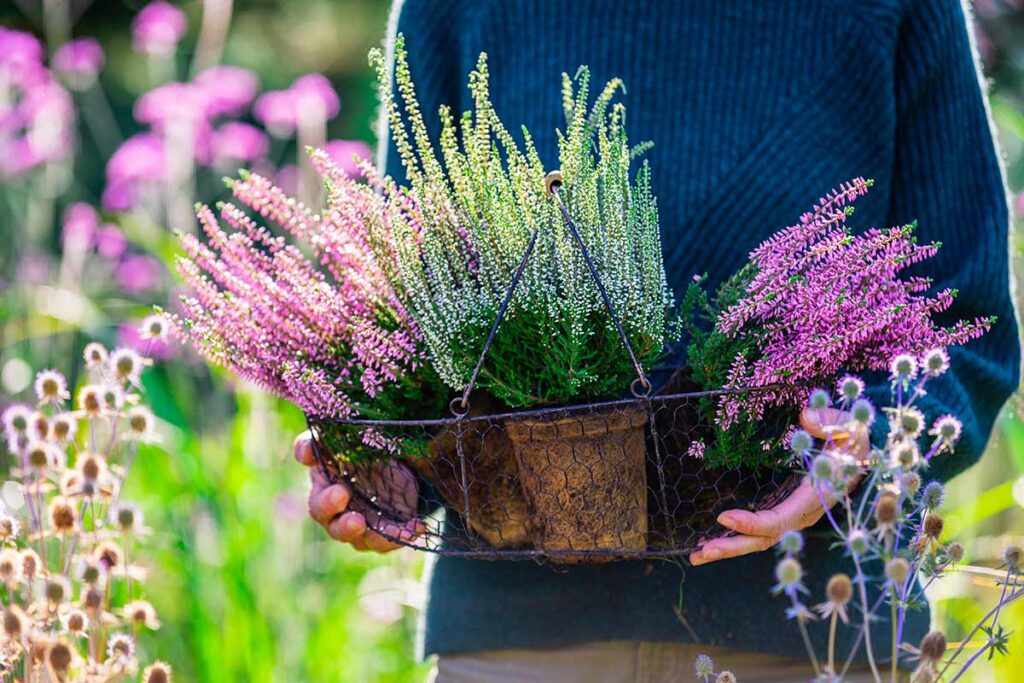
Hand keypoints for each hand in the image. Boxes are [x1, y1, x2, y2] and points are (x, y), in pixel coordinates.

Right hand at [294, 432, 424, 552]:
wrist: (409, 477)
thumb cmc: (380, 454)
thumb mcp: (374, 436)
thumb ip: (362, 427)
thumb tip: (353, 416)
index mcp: (326, 462)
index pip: (308, 451)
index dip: (307, 451)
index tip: (311, 452)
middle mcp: (331, 494)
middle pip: (318, 506)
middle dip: (327, 503)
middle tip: (340, 494)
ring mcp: (351, 519)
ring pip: (343, 531)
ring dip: (349, 528)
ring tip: (360, 522)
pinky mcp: (375, 535)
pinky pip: (382, 541)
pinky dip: (398, 535)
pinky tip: (417, 526)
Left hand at [688, 407, 867, 565]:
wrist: (861, 455)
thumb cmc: (853, 441)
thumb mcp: (850, 427)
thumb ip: (830, 421)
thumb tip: (805, 418)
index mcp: (814, 497)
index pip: (780, 519)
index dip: (752, 522)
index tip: (723, 517)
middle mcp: (802, 514)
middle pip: (764, 538)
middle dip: (732, 547)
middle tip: (700, 553)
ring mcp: (792, 515)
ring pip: (759, 539)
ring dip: (729, 548)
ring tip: (696, 555)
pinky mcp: (784, 511)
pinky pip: (758, 530)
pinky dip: (735, 537)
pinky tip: (709, 542)